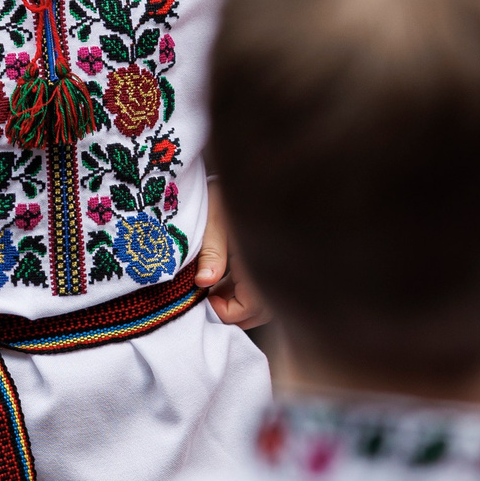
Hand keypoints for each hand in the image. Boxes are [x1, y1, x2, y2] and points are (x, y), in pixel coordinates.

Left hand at [191, 181, 267, 327]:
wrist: (247, 168)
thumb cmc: (228, 189)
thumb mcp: (214, 218)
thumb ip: (211, 252)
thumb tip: (204, 283)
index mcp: (262, 256)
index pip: (253, 307)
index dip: (228, 311)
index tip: (205, 296)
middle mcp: (275, 264)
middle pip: (261, 310)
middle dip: (234, 311)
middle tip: (207, 298)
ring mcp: (275, 262)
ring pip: (263, 301)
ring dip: (238, 301)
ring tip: (213, 288)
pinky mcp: (272, 258)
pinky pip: (262, 286)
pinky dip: (243, 290)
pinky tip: (224, 279)